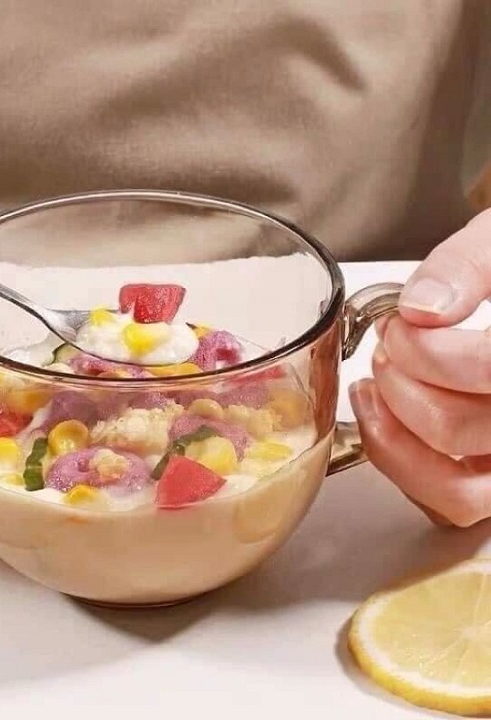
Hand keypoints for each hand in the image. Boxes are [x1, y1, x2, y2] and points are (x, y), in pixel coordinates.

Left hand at [350, 208, 490, 526]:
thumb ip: (469, 264)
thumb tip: (423, 308)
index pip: (487, 369)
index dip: (427, 350)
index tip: (401, 323)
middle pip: (458, 427)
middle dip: (401, 381)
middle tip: (389, 347)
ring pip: (457, 490)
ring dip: (394, 433)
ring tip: (376, 384)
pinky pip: (450, 504)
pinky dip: (404, 465)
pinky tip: (385, 416)